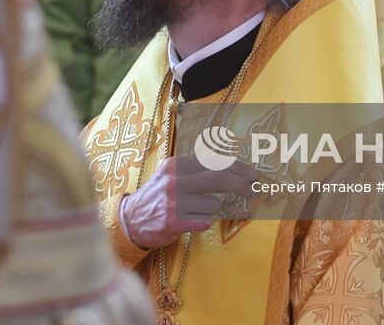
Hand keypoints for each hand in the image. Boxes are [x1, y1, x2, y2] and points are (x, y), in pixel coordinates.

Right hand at [121, 155, 259, 249]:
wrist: (131, 219)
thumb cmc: (158, 195)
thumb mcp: (172, 174)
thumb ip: (196, 169)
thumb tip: (233, 168)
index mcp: (176, 165)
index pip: (214, 162)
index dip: (238, 167)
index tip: (252, 173)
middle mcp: (174, 180)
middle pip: (218, 178)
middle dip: (241, 183)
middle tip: (253, 188)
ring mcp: (174, 202)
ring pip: (213, 204)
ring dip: (212, 209)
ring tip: (195, 210)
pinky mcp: (174, 222)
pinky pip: (205, 221)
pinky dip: (204, 221)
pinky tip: (191, 220)